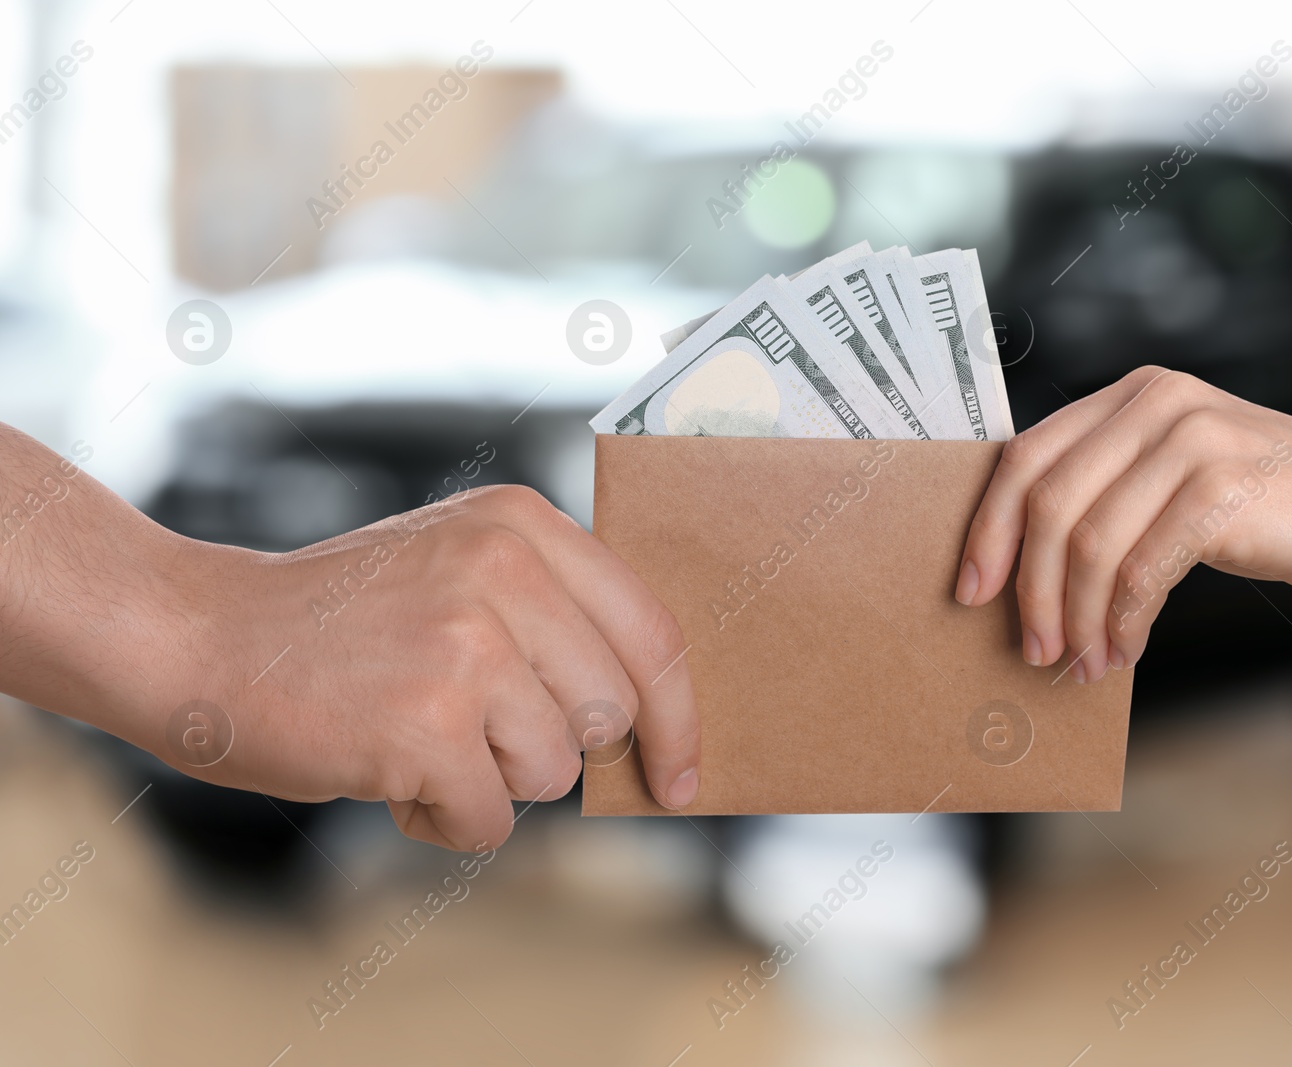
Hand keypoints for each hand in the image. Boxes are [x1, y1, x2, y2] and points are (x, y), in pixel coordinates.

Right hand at [163, 484, 697, 848]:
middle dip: (549, 745)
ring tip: (417, 737)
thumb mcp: (457, 563)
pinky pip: (490, 820)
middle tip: (472, 725)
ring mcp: (466, 646)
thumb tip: (649, 713)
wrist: (201, 637)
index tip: (679, 773)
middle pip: (608, 712)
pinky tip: (387, 772)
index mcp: (522, 525)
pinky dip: (442, 819)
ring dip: (489, 779)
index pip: (651, 632)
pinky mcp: (427, 723)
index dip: (678, 716)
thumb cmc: (339, 619)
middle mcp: (503, 571)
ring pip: (552, 772)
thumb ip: (551, 611)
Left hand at [954, 366, 1291, 680]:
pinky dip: (1121, 623)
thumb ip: (1115, 490)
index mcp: (1133, 394)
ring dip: (1074, 618)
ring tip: (1078, 663)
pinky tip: (1123, 653)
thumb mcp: (1183, 475)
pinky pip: (1138, 571)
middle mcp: (1156, 403)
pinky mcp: (1221, 490)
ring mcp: (1190, 441)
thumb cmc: (1282, 507)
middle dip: (1026, 587)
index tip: (971, 590)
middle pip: (1046, 503)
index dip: (988, 529)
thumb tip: (1027, 566)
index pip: (1026, 458)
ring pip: (1086, 544)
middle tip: (1030, 647)